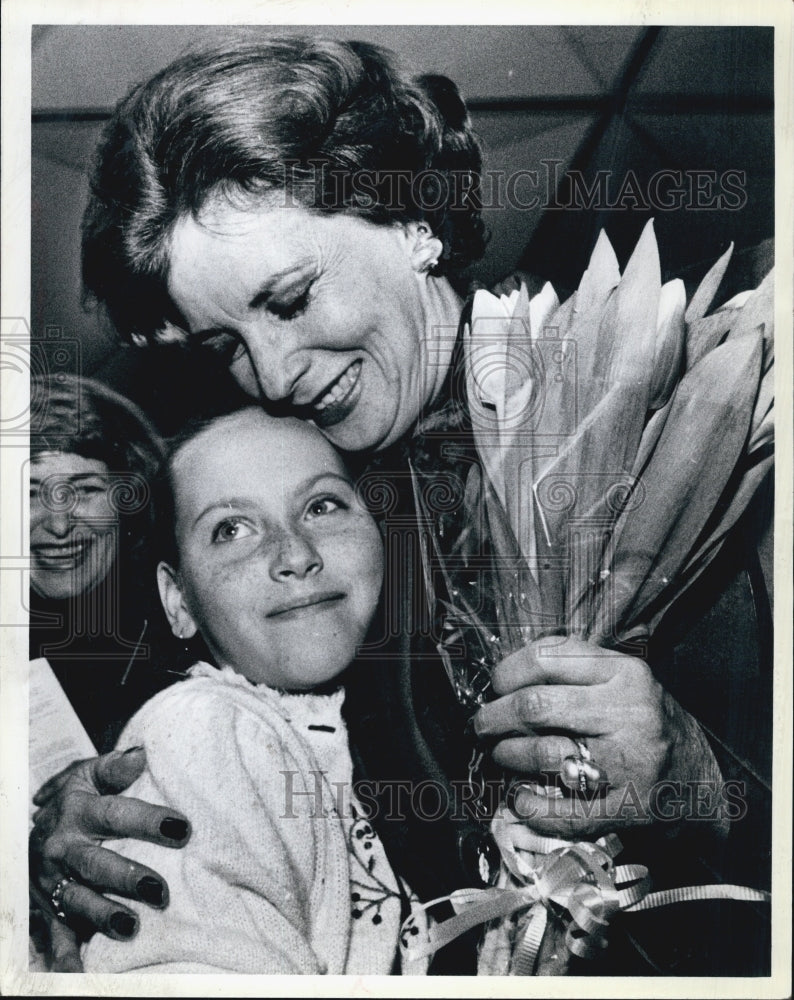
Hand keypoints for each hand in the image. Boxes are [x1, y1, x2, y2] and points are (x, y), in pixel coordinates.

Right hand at [29, 746, 191, 963]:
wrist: (24, 833)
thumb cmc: (72, 801)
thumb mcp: (86, 776)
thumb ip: (113, 767)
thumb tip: (141, 754)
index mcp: (77, 813)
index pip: (116, 814)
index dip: (147, 820)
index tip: (181, 826)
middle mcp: (63, 849)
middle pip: (96, 864)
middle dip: (126, 877)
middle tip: (159, 888)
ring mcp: (53, 883)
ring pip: (78, 901)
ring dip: (103, 916)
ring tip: (131, 926)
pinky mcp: (46, 911)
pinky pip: (54, 937)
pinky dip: (64, 957)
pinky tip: (76, 973)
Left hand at [473, 634, 722, 838]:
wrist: (705, 783)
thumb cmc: (651, 725)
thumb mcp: (626, 682)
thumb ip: (578, 670)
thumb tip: (508, 674)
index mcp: (624, 673)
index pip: (547, 658)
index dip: (507, 671)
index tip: (495, 684)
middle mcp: (628, 712)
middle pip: (535, 706)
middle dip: (494, 716)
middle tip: (481, 725)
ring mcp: (630, 762)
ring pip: (543, 754)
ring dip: (508, 756)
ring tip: (502, 755)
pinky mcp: (629, 808)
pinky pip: (565, 811)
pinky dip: (533, 807)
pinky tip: (521, 800)